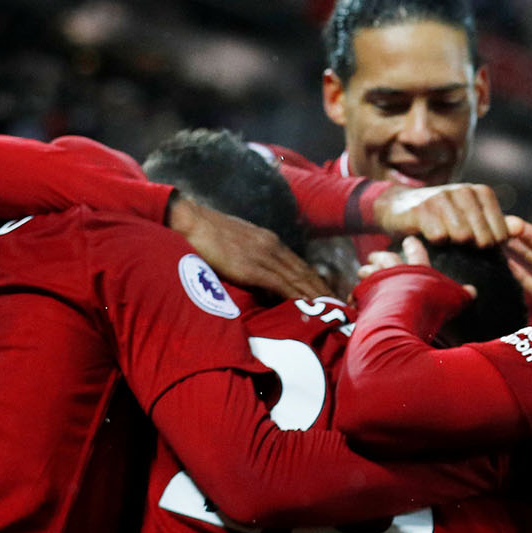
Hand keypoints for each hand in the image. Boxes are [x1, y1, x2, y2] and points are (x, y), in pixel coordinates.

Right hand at [168, 195, 326, 299]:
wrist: (190, 221)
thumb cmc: (207, 235)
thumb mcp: (237, 244)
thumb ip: (250, 259)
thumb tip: (257, 279)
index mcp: (270, 241)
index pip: (300, 265)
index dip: (316, 281)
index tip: (330, 295)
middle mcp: (273, 247)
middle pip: (306, 272)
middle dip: (324, 291)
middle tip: (341, 308)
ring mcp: (264, 256)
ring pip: (299, 279)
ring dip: (317, 296)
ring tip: (332, 311)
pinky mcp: (251, 267)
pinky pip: (281, 284)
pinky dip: (298, 296)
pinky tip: (309, 306)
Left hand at [357, 237, 476, 295]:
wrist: (402, 316)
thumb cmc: (430, 307)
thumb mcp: (453, 300)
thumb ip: (462, 295)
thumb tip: (473, 292)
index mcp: (418, 269)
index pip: (416, 253)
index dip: (413, 246)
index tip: (409, 240)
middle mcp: (395, 271)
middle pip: (386, 258)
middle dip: (381, 255)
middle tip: (376, 254)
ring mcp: (377, 283)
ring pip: (368, 272)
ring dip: (366, 271)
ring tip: (363, 270)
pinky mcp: (363, 297)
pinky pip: (356, 293)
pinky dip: (355, 294)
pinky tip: (353, 296)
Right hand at [375, 184, 510, 247]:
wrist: (398, 207)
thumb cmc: (440, 217)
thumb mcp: (470, 218)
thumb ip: (495, 225)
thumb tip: (518, 229)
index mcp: (481, 192)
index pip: (500, 233)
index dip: (490, 246)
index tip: (476, 245)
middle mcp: (464, 190)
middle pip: (483, 238)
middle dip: (472, 248)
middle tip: (457, 245)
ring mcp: (442, 197)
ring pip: (462, 237)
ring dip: (453, 246)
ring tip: (444, 240)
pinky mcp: (421, 209)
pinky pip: (438, 237)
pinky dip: (434, 244)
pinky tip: (428, 238)